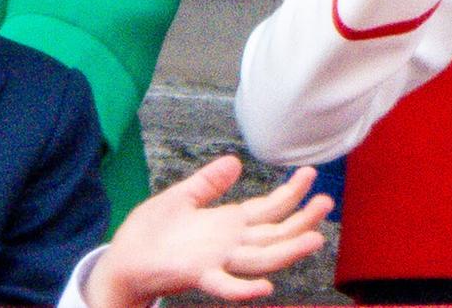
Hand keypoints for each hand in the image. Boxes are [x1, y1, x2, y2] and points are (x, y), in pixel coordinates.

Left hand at [83, 158, 330, 307]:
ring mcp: (217, 261)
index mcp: (227, 224)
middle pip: (275, 234)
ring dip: (289, 251)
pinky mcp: (197, 275)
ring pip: (261, 259)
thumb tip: (234, 162)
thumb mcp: (181, 197)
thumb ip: (208, 182)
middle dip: (302, 219)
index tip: (310, 173)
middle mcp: (229, 244)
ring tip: (315, 239)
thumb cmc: (150, 233)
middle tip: (327, 201)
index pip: (267, 210)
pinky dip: (245, 289)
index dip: (290, 194)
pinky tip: (264, 287)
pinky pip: (225, 286)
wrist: (124, 261)